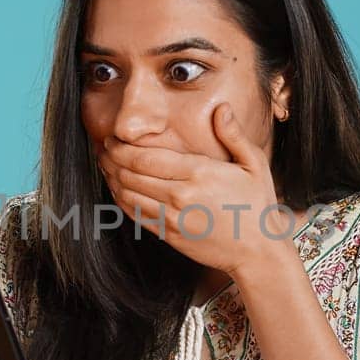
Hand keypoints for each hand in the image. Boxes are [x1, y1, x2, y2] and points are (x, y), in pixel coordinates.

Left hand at [97, 102, 289, 274]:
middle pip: (131, 174)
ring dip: (112, 179)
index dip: (122, 147)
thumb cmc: (257, 205)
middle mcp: (180, 196)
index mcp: (198, 173)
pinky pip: (135, 216)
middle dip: (111, 159)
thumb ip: (234, 135)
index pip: (145, 157)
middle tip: (103, 149)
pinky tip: (118, 190)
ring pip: (128, 195)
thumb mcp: (254, 165)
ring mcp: (172, 218)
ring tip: (105, 166)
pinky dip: (121, 201)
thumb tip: (222, 108)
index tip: (112, 139)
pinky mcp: (169, 235)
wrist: (257, 251)